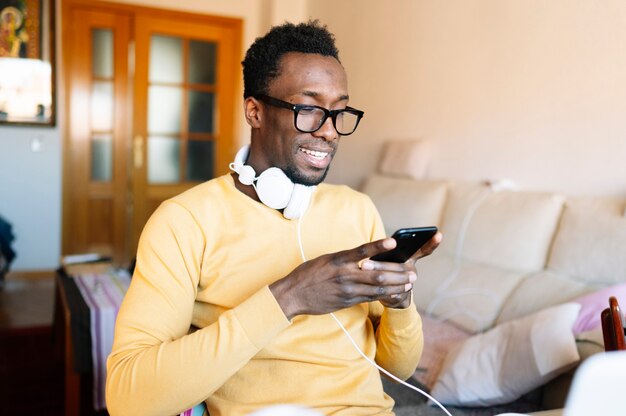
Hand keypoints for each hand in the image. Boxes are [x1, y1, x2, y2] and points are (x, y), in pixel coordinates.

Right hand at [269, 232, 440, 319]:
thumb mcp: (325, 260)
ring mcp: (346, 289)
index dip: (378, 245)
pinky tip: (395, 292)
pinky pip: (370, 297)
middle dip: (397, 273)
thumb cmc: (309, 274)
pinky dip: (384, 294)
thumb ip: (345, 259)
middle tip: (412, 272)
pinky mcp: (347, 301)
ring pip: (377, 287)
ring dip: (396, 285)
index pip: (361, 250)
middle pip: (376, 273)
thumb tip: (365, 257)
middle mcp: (344, 274)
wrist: (293, 295)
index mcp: (338, 259)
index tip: (393, 241)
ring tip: (409, 283)